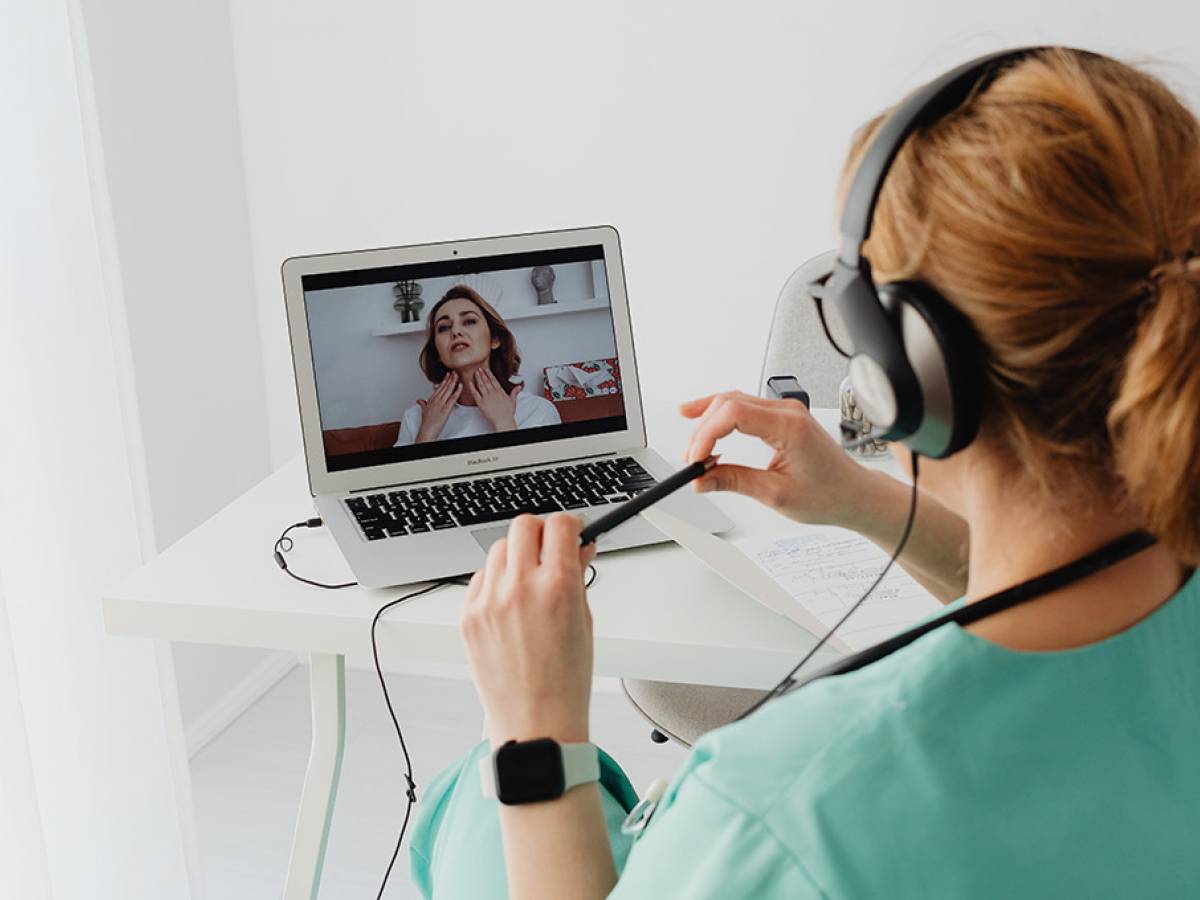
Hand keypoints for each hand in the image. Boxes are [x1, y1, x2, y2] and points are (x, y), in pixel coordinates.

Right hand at [415, 372, 460, 442]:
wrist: (427, 431)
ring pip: (448, 390)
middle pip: (444, 387)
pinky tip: (460, 386)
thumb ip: (423, 404)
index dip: (444, 380)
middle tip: (454, 372)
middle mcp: (436, 400)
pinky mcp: (446, 409)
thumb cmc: (426, 422)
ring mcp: (441, 404)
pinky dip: (457, 391)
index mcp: (431, 400)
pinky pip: (453, 398)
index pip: (439, 388)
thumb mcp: (423, 411)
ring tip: (457, 376)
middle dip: (450, 379)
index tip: (448, 375)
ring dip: (453, 382)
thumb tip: (420, 400)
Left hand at [461, 514, 596, 744]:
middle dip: (540, 531)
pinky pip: (480, 579)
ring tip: (529, 580)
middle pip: (523, 526)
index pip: (559, 525)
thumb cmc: (566, 682)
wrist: (536, 722)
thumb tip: (577, 549)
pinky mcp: (468, 617)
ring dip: (516, 555)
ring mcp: (489, 602)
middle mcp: (520, 587)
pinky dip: (495, 581)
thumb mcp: (585, 622)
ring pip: (499, 549)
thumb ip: (578, 578)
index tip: (572, 531)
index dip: (569, 524)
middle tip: (549, 546)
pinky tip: (509, 602)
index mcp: (558, 586)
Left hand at [473, 367, 519, 431]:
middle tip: (479, 369)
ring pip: (481, 385)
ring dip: (478, 378)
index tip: (486, 369)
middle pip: (486, 381)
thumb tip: (519, 387)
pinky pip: (475, 393)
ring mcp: (486, 397)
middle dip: (482, 374)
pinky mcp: (481, 402)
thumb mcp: (513, 400)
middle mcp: (493, 392)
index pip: (493, 380)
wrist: (503, 419)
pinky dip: (472, 388)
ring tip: (476, 372)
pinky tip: (470, 383)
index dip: (489, 374)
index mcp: (500, 391)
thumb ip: (515, 392)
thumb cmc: (508, 412)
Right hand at [683, 391, 873, 527]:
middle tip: (692, 461)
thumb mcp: (775, 494)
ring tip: (694, 449)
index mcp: (789, 426)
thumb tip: (701, 479)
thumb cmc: (828, 494)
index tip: (695, 458)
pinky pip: (743, 407)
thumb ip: (733, 482)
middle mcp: (787, 411)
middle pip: (728, 403)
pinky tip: (703, 418)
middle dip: (703, 430)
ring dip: (708, 422)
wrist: (853, 494)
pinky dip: (720, 416)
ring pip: (733, 401)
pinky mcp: (781, 417)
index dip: (706, 434)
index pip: (734, 413)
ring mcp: (785, 411)